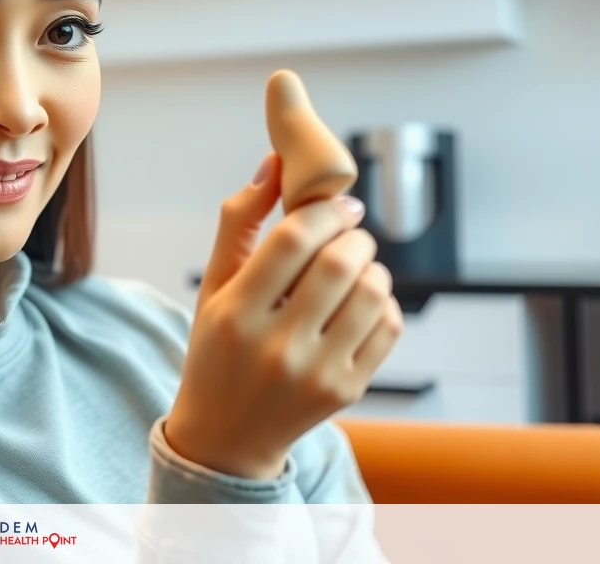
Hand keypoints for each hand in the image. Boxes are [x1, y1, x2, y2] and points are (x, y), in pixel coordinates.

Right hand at [165, 152, 402, 479]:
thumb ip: (239, 223)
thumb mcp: (212, 287)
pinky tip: (362, 302)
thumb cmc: (216, 349)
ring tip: (355, 268)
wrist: (227, 434)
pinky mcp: (346, 390)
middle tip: (350, 233)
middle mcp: (276, 345)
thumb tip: (273, 164)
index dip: (325, 210)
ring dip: (373, 266)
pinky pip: (387, 327)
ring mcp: (315, 372)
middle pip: (340, 263)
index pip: (293, 240)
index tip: (339, 205)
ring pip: (372, 293)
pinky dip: (383, 302)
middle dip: (355, 235)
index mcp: (236, 313)